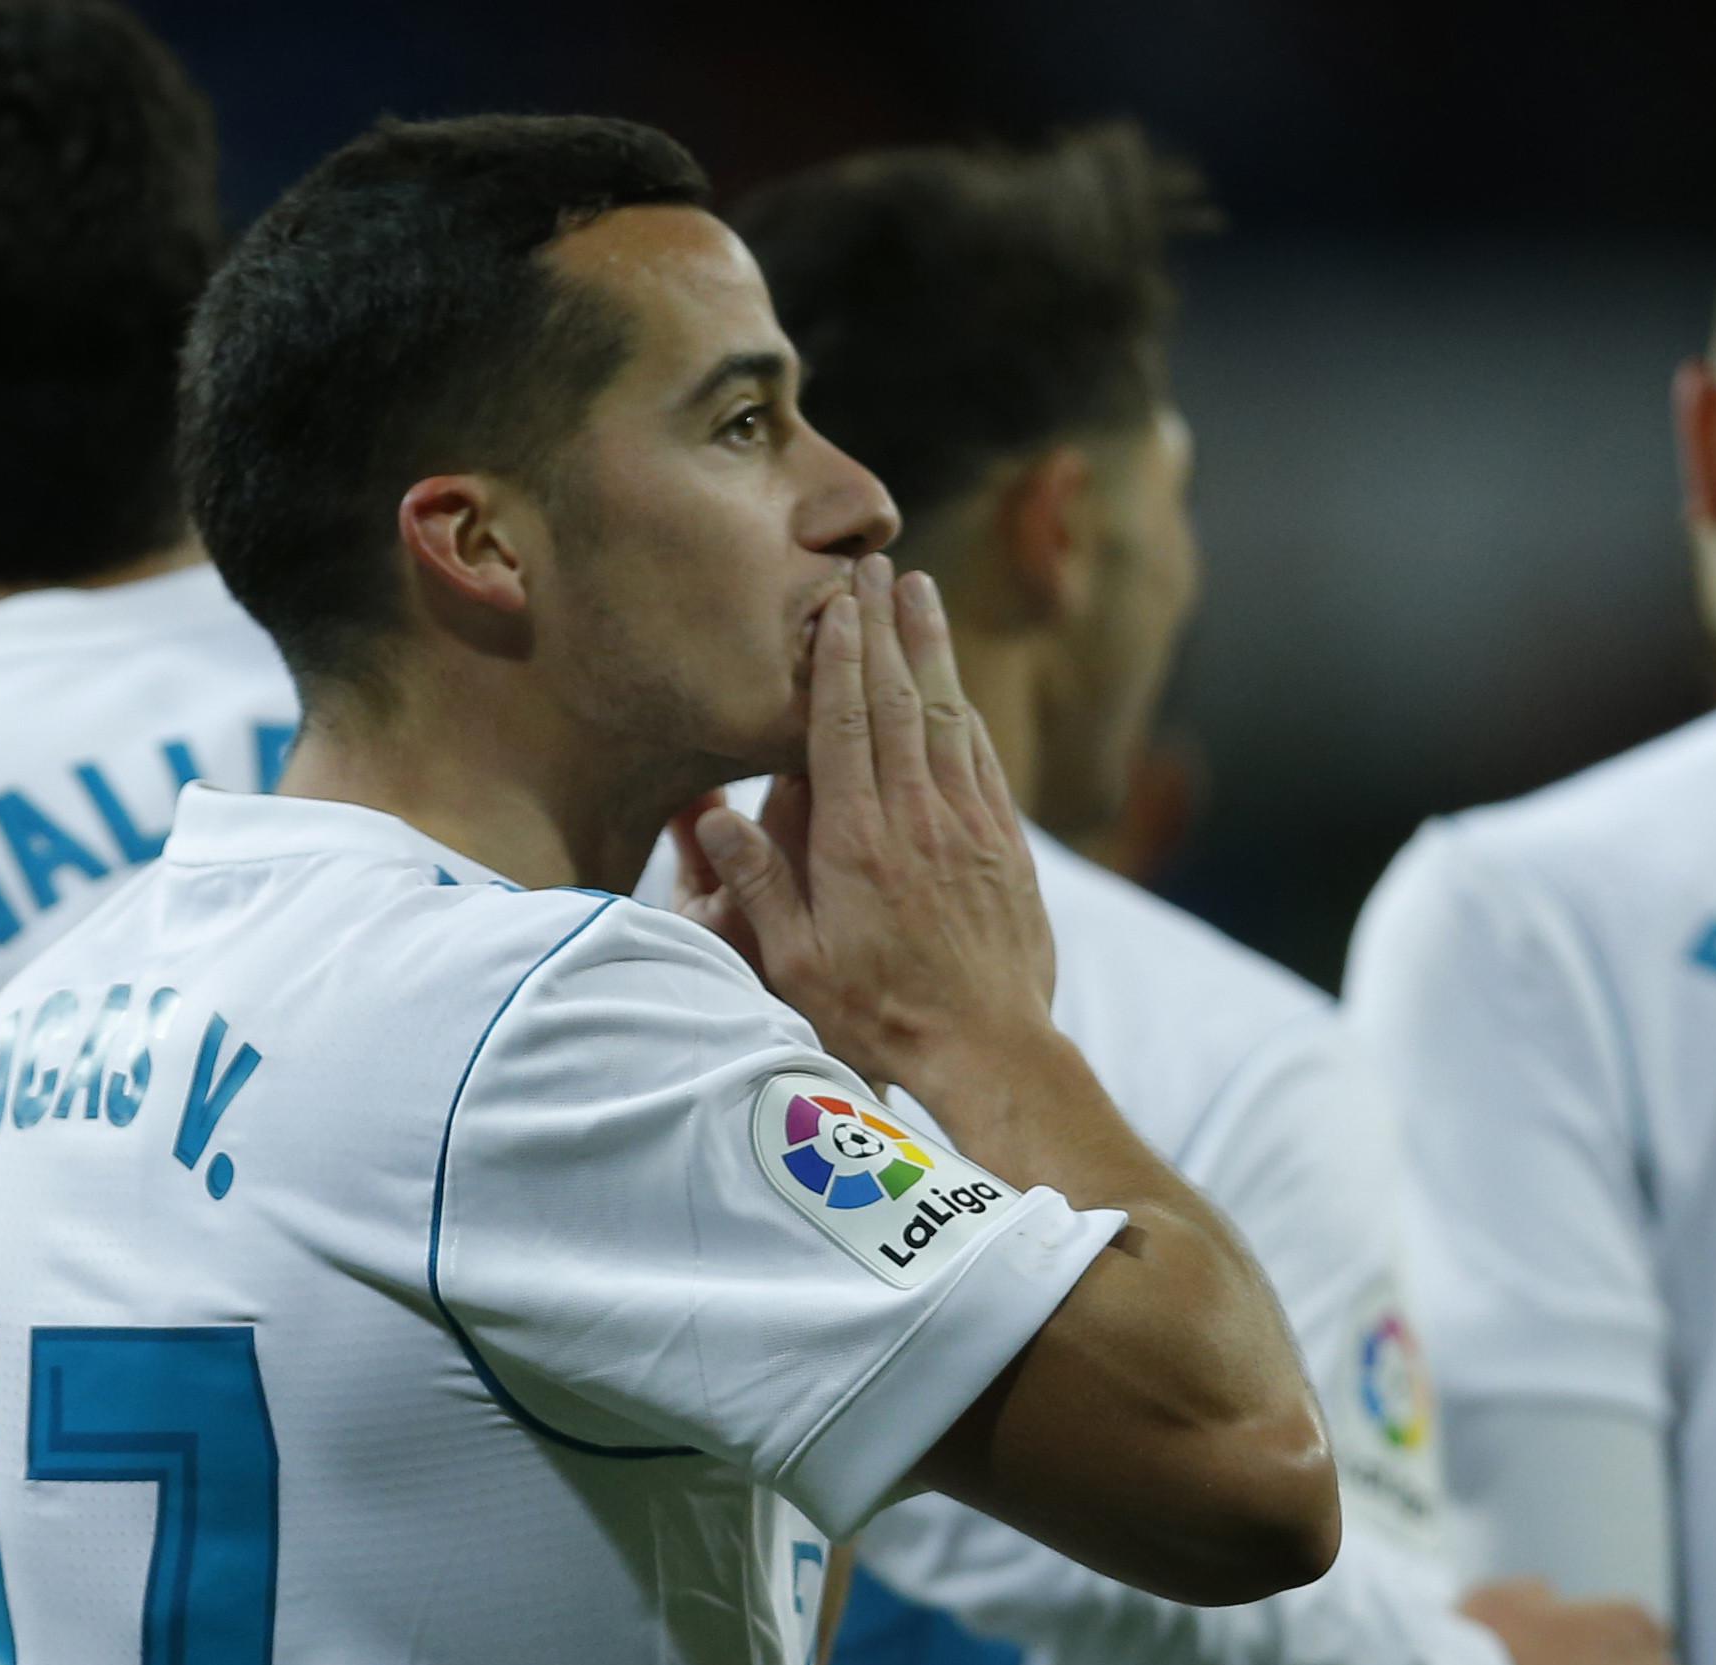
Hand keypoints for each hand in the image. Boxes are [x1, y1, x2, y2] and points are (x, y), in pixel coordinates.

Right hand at [674, 554, 1055, 1092]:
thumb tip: (711, 818)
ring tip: (918, 593)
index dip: (837, 658)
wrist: (988, 1047)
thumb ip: (758, 884)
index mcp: (855, 840)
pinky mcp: (1005, 847)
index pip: (841, 726)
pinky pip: (981, 760)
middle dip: (883, 628)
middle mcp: (915, 818)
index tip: (834, 603)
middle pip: (896, 700)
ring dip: (930, 650)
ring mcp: (967, 827)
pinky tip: (954, 685)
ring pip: (946, 716)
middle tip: (876, 565)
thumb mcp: (796, 963)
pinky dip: (963, 711)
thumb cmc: (880, 1015)